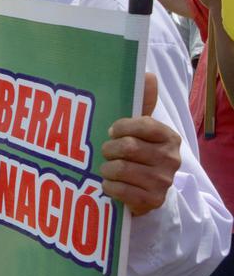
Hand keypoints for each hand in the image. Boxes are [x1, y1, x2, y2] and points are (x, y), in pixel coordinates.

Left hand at [99, 73, 179, 215]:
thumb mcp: (140, 130)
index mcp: (169, 137)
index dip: (121, 127)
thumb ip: (142, 104)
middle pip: (128, 147)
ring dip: (107, 168)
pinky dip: (108, 185)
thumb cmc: (139, 155)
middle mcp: (170, 159)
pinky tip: (110, 184)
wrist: (146, 192)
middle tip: (106, 151)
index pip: (142, 125)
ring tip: (107, 168)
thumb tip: (148, 75)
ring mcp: (163, 181)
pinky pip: (120, 189)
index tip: (112, 131)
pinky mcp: (152, 200)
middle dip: (109, 149)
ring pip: (121, 169)